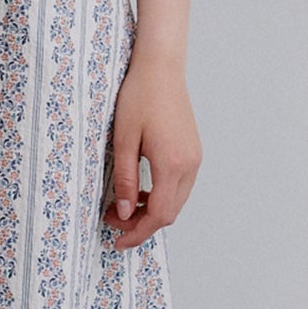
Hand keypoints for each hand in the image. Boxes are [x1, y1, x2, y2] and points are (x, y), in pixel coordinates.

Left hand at [105, 0, 199, 248]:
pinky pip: (179, 186)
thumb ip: (125, 180)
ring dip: (151, 210)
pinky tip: (139, 188)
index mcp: (172, 164)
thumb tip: (124, 212)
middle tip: (112, 221)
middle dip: (142, 224)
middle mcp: (190, 165)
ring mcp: (195, 158)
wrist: (160, 68)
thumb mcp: (123, 140)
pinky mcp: (193, 151)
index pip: (158, 215)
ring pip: (176, 201)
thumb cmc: (138, 97)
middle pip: (170, 213)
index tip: (117, 240)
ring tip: (122, 205)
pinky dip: (160, 195)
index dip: (137, 232)